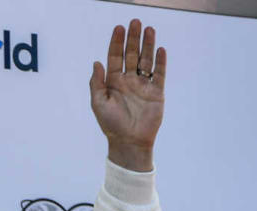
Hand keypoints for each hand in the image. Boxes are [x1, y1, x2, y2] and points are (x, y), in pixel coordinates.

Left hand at [90, 19, 165, 171]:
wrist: (129, 141)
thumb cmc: (111, 124)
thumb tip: (96, 62)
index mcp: (113, 83)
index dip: (116, 43)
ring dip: (148, 45)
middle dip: (133, 39)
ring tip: (149, 29)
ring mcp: (143, 86)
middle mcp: (128, 81)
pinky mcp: (156, 92)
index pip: (115, 58)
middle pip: (131, 55)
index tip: (118, 28)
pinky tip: (160, 50)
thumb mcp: (98, 103)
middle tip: (135, 22)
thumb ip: (97, 83)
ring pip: (146, 61)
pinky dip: (160, 62)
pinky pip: (159, 74)